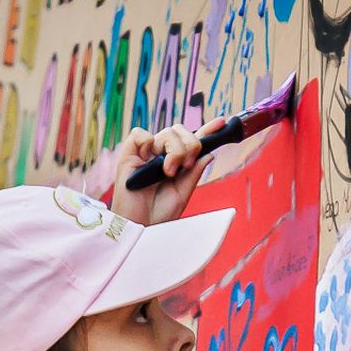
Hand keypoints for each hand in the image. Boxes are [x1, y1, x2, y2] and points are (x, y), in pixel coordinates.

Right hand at [110, 117, 225, 224]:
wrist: (141, 227)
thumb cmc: (158, 215)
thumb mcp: (183, 193)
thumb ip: (195, 173)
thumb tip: (209, 154)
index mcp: (174, 163)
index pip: (191, 141)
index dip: (206, 130)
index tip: (221, 123)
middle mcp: (160, 155)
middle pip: (180, 131)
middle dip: (191, 145)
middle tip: (187, 166)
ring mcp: (144, 154)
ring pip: (167, 132)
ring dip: (175, 151)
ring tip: (168, 172)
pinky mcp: (128, 155)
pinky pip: (139, 134)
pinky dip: (147, 141)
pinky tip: (149, 159)